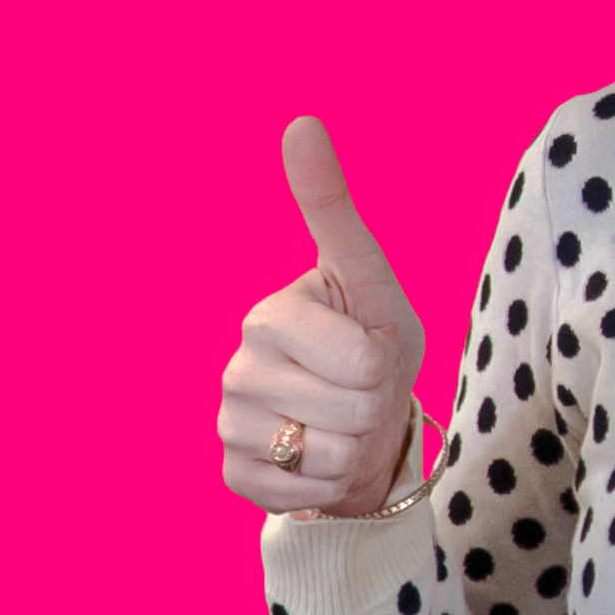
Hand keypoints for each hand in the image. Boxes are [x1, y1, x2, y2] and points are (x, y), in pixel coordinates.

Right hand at [216, 117, 428, 518]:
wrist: (365, 427)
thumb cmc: (374, 342)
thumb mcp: (371, 278)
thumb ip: (332, 207)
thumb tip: (300, 122)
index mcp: (271, 313)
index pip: (362, 360)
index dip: (385, 363)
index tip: (369, 346)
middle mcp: (238, 365)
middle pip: (354, 407)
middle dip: (374, 405)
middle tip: (359, 391)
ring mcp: (229, 422)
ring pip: (329, 453)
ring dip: (353, 446)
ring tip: (340, 422)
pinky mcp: (233, 473)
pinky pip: (303, 492)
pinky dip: (328, 484)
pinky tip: (316, 460)